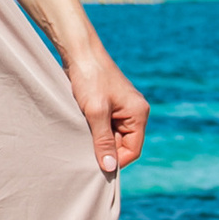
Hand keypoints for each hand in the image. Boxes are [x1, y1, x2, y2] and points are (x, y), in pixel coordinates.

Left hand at [65, 46, 147, 180]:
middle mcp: (135, 112)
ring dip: (98, 138)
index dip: (116, 160)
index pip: (133, 150)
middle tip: (84, 150)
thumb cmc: (90, 78)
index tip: (96, 166)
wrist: (79, 52)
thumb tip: (109, 167)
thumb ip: (103, 141)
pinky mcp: (110, 105)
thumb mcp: (95, 112)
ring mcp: (122, 108)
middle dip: (105, 148)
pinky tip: (82, 126)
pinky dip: (94, 129)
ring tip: (82, 134)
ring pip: (112, 135)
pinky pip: (106, 125)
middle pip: (123, 144)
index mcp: (139, 114)